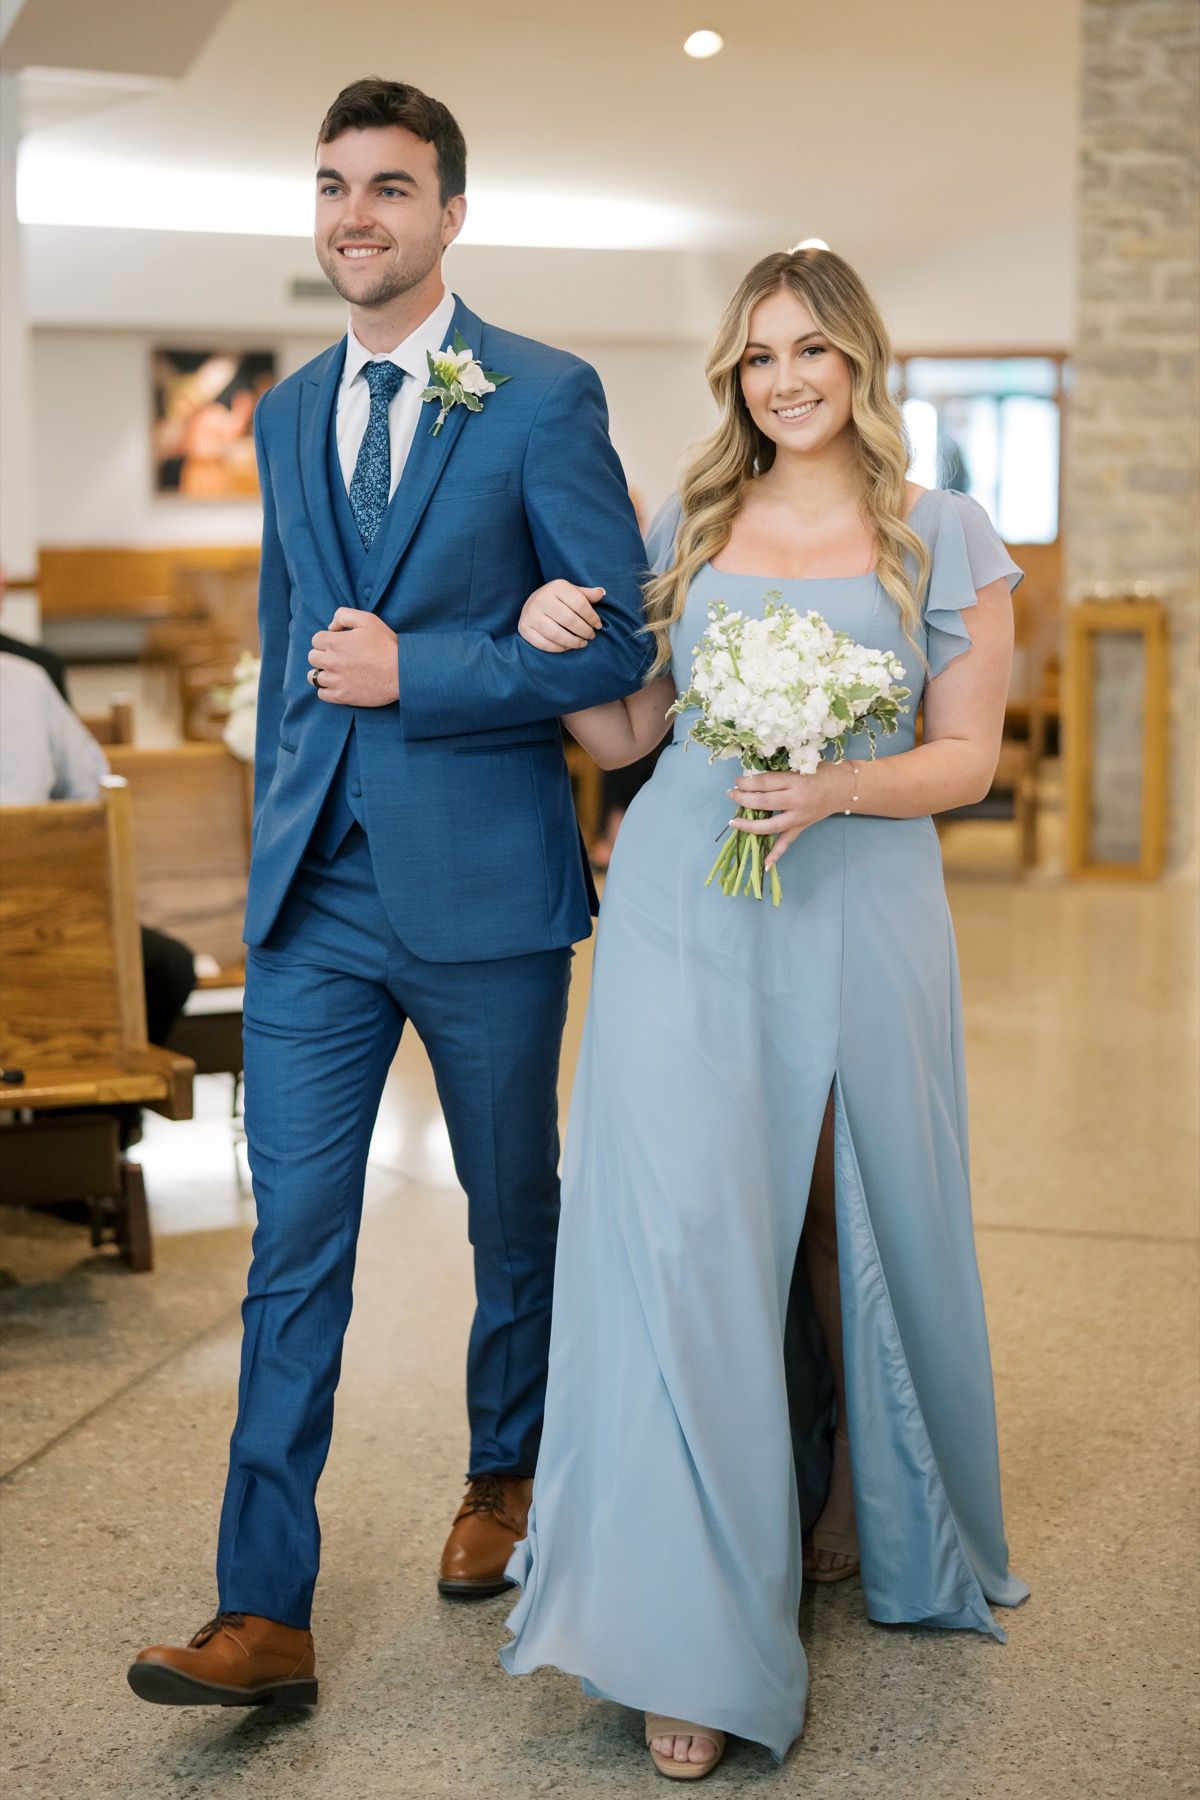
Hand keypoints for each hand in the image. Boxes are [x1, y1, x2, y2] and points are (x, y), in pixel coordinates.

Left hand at [308, 608, 398, 706]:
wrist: (401, 672)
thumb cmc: (387, 645)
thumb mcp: (368, 620)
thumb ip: (344, 615)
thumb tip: (331, 627)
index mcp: (335, 642)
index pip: (316, 639)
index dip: (328, 639)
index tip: (340, 643)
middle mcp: (331, 661)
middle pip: (312, 657)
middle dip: (323, 654)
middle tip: (338, 657)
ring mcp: (335, 680)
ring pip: (313, 676)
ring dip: (322, 672)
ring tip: (335, 672)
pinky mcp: (342, 696)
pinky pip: (322, 694)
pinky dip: (326, 689)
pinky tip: (338, 684)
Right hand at [518, 580, 604, 651]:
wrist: (531, 603)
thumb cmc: (558, 599)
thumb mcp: (572, 592)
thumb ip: (587, 594)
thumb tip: (602, 593)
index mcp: (556, 587)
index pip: (579, 604)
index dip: (592, 617)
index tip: (598, 625)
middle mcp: (541, 599)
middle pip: (569, 620)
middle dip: (584, 631)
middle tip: (591, 636)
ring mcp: (531, 614)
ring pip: (556, 634)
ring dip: (573, 642)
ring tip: (582, 643)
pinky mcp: (524, 628)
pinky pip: (544, 644)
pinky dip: (559, 648)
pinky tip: (568, 647)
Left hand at [728, 765, 842, 867]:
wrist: (845, 787)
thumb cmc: (822, 772)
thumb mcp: (801, 765)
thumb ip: (779, 773)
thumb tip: (752, 778)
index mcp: (795, 781)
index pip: (765, 783)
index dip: (748, 782)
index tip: (737, 781)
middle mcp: (796, 801)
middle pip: (764, 803)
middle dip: (743, 799)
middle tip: (731, 794)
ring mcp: (799, 817)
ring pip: (770, 825)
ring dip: (749, 825)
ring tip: (734, 822)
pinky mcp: (802, 827)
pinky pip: (787, 842)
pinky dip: (776, 854)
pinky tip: (765, 865)